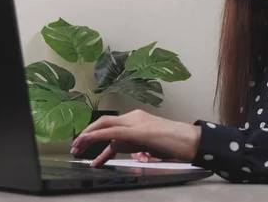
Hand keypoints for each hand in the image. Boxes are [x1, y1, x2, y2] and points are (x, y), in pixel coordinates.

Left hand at [71, 109, 201, 166]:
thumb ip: (134, 145)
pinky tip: (89, 142)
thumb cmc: (175, 144)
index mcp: (138, 120)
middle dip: (87, 133)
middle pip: (104, 121)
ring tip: (77, 147)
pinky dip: (98, 136)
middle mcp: (135, 118)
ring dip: (88, 135)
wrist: (191, 141)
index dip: (95, 134)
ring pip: (105, 124)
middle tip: (76, 146)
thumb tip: (120, 150)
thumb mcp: (149, 145)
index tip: (85, 146)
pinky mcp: (139, 131)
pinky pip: (113, 132)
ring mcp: (137, 122)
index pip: (112, 125)